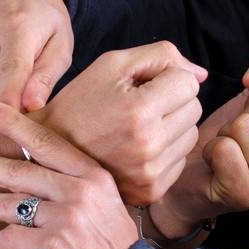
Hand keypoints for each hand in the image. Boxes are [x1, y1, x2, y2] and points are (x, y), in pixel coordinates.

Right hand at [0, 0, 72, 112]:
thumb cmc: (45, 27)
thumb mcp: (61, 47)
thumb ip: (47, 76)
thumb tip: (32, 105)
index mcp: (16, 26)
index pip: (10, 69)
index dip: (10, 100)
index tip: (11, 124)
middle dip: (9, 110)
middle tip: (27, 109)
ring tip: (13, 92)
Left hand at [0, 101, 139, 248]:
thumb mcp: (107, 207)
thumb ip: (78, 188)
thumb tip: (40, 176)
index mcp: (93, 177)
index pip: (47, 143)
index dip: (13, 124)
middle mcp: (78, 193)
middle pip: (19, 171)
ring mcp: (63, 219)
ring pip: (9, 204)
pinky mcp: (47, 248)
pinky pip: (9, 238)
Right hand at [35, 42, 207, 205]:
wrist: (48, 151)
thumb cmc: (81, 102)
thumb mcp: (112, 65)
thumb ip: (160, 56)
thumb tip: (201, 74)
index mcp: (139, 110)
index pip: (189, 83)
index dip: (167, 77)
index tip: (143, 85)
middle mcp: (148, 145)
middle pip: (194, 108)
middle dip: (173, 100)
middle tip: (139, 104)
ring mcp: (150, 173)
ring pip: (190, 135)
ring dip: (172, 126)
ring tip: (139, 126)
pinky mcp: (149, 192)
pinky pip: (179, 161)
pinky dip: (165, 151)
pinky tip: (138, 148)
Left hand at [152, 54, 248, 232]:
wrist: (197, 173)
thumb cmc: (234, 133)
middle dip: (243, 115)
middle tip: (241, 136)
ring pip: (244, 127)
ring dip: (227, 134)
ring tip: (231, 150)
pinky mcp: (248, 195)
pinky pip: (224, 149)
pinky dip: (213, 151)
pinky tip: (219, 164)